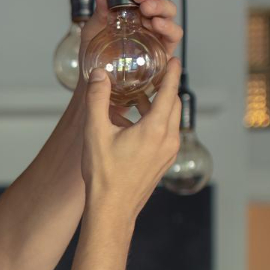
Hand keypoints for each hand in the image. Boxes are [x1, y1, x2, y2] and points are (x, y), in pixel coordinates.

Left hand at [72, 0, 183, 126]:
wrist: (98, 90)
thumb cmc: (95, 61)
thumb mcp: (92, 32)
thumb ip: (99, 9)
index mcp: (130, 12)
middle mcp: (145, 22)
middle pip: (157, 0)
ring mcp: (155, 37)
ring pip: (168, 15)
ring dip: (161, 8)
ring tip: (147, 9)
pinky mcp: (162, 53)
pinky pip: (172, 37)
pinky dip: (168, 28)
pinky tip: (157, 25)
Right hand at [81, 55, 182, 221]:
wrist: (112, 210)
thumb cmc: (105, 175)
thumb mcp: (95, 132)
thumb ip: (98, 100)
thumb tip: (99, 75)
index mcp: (155, 128)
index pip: (169, 91)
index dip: (171, 72)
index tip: (173, 59)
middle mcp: (167, 140)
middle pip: (174, 104)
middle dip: (165, 88)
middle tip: (154, 75)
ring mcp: (168, 153)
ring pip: (170, 120)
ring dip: (158, 106)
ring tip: (139, 98)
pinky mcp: (163, 163)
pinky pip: (165, 135)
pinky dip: (156, 123)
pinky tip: (135, 124)